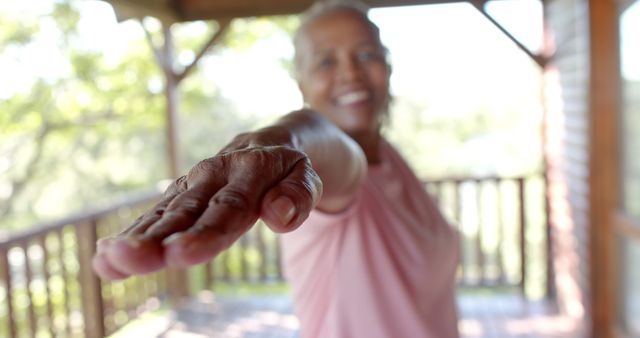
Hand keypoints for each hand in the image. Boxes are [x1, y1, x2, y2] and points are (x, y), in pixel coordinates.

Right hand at [92, 140, 321, 279]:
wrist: (273, 143)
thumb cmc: (290, 169)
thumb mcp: (308, 177)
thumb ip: (298, 196)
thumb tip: (280, 216)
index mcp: (249, 171)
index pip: (227, 208)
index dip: (204, 234)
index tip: (180, 255)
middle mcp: (214, 175)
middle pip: (185, 211)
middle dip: (156, 238)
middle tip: (128, 258)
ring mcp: (193, 184)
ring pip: (163, 213)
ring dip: (135, 237)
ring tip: (107, 261)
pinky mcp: (181, 193)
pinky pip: (155, 215)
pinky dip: (132, 234)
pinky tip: (106, 258)